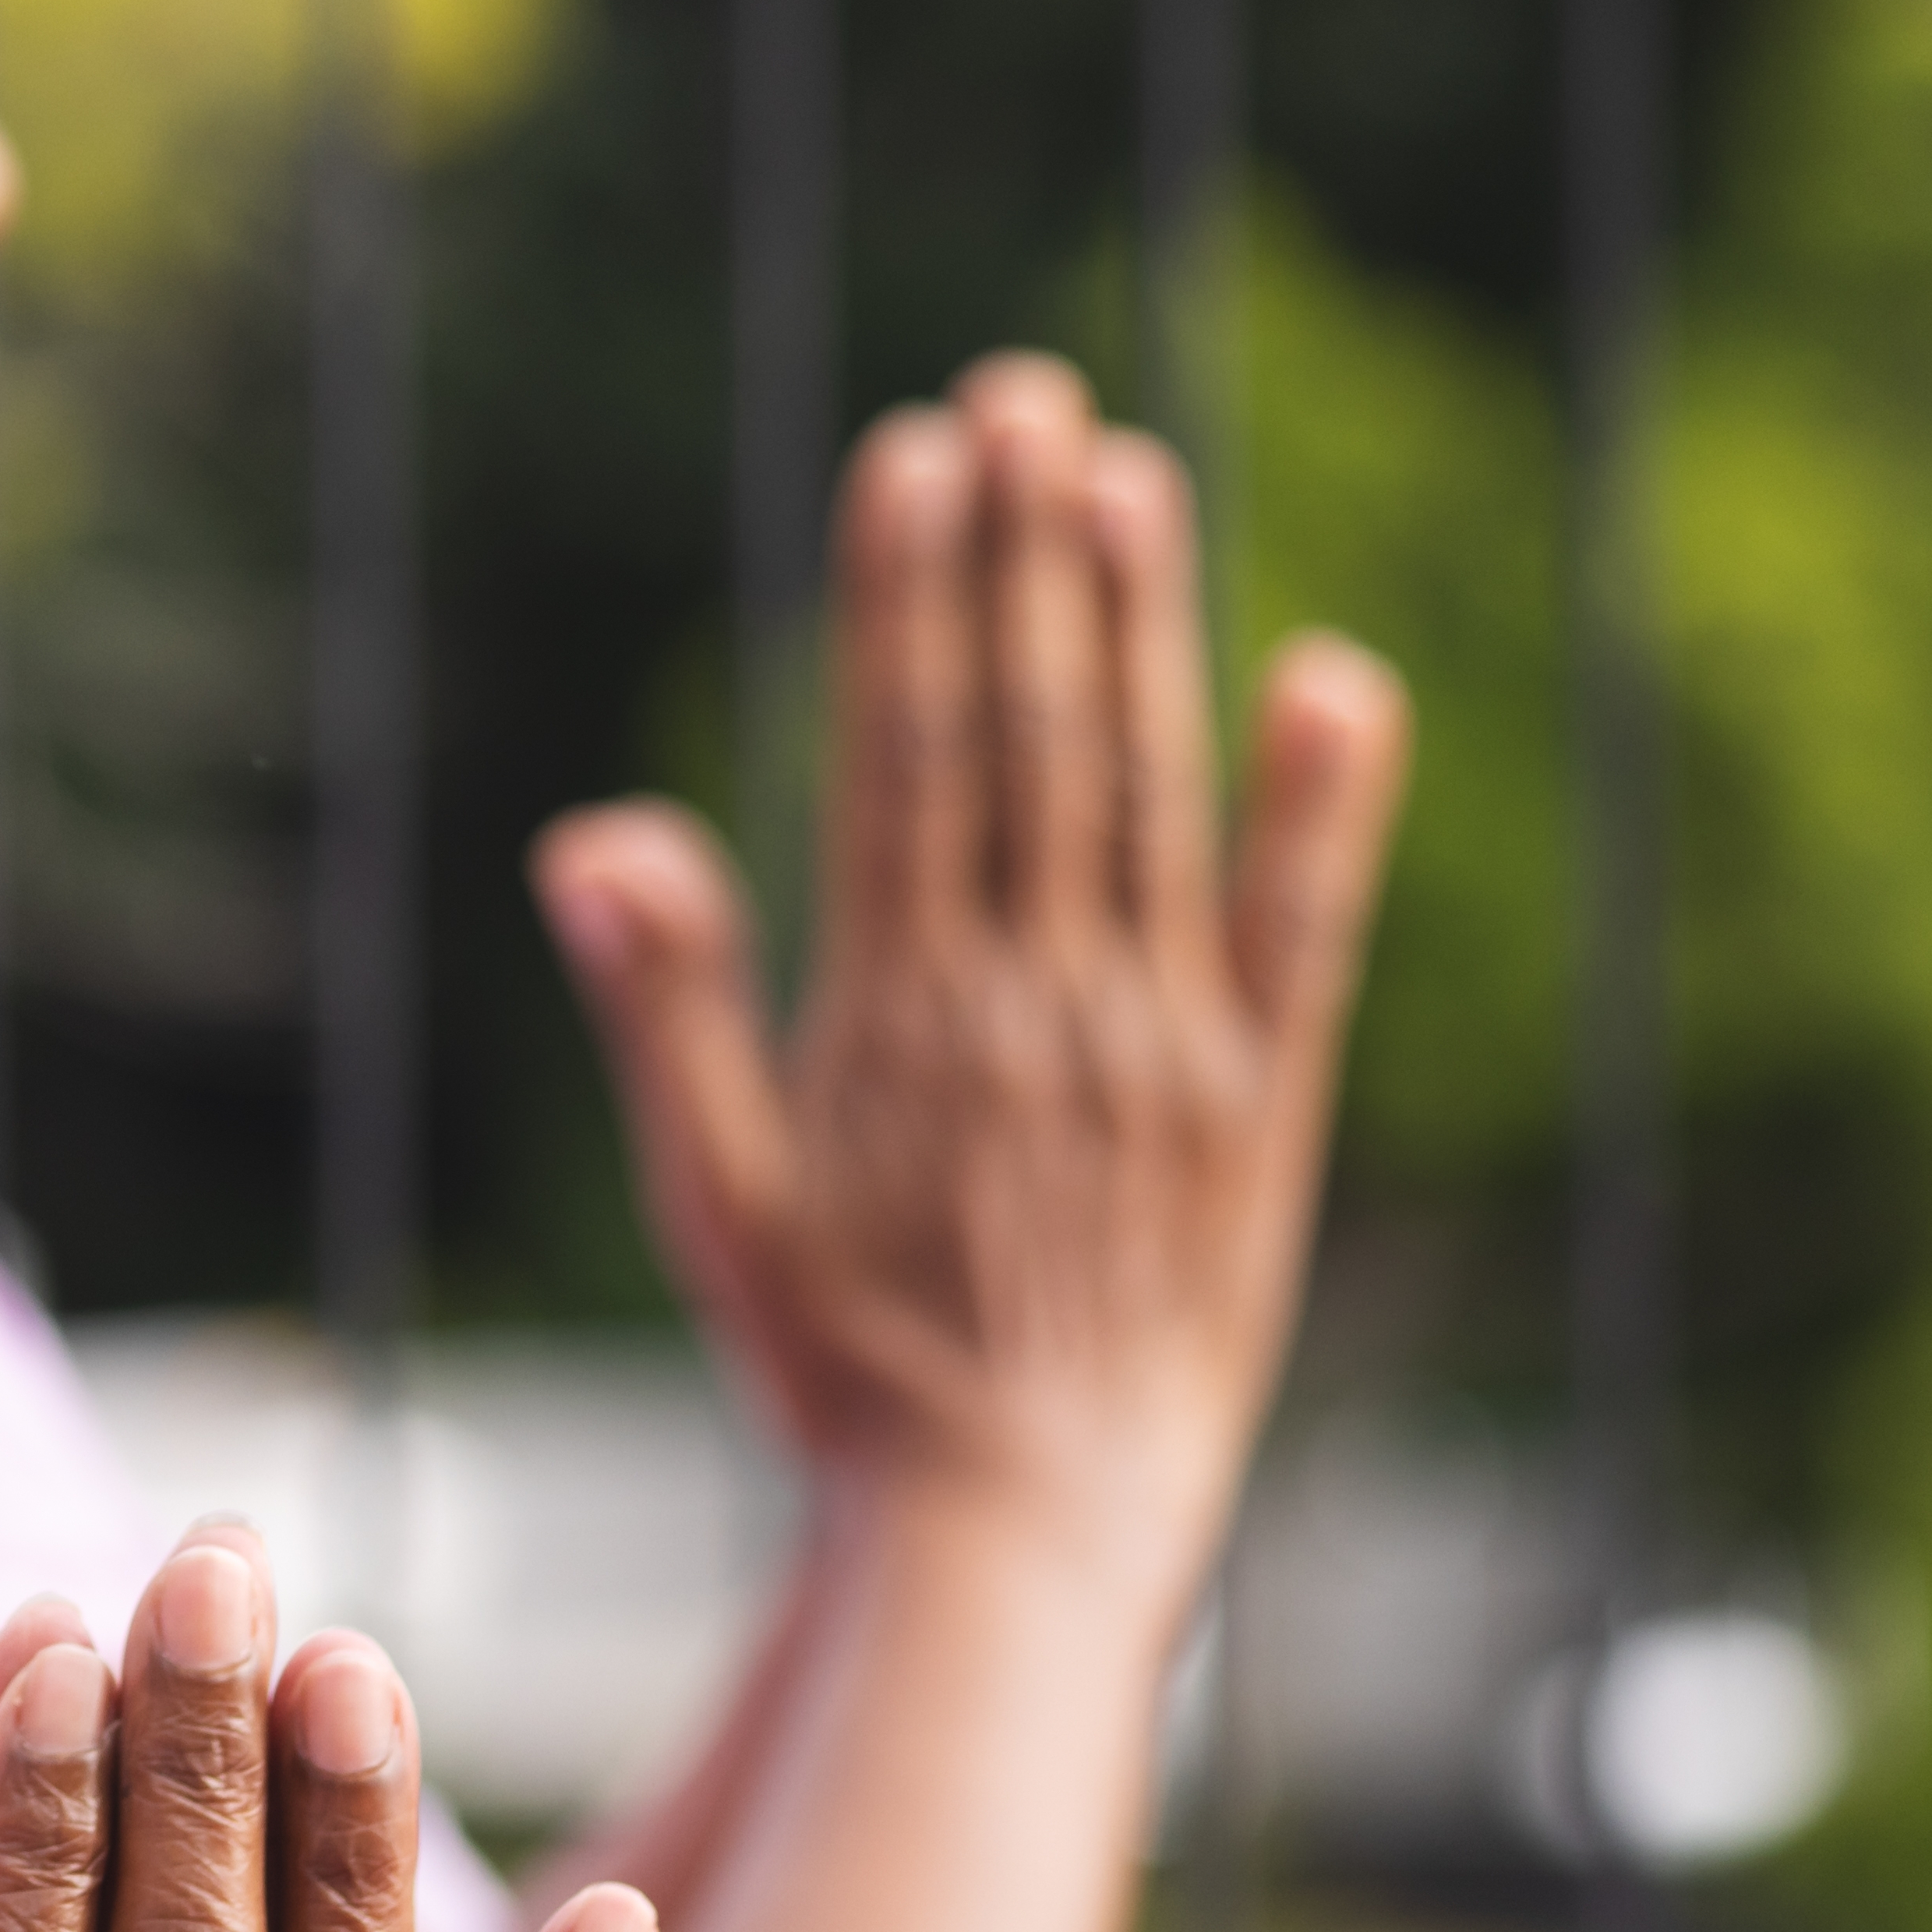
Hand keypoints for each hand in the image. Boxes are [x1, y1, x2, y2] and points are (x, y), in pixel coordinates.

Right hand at [530, 353, 1411, 1571]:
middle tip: (1025, 398)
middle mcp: (1035, 1005)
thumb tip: (599, 833)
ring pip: (1145, 795)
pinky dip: (1320, 806)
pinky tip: (1332, 679)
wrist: (1019, 1533)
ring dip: (1139, 625)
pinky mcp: (1261, 1109)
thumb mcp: (721, 1200)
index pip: (909, 754)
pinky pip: (1301, 933)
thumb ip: (672, 1006)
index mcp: (898, 1015)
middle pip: (1030, 739)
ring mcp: (1159, 1049)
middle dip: (1023, 559)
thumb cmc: (846, 1376)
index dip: (915, 595)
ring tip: (1126, 472)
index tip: (918, 452)